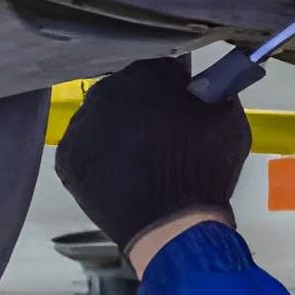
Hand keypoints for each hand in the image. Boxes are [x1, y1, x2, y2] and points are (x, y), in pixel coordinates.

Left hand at [54, 57, 250, 265]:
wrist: (173, 227)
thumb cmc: (204, 171)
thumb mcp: (228, 119)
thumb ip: (214, 90)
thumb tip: (202, 85)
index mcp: (144, 75)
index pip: (161, 66)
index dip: (176, 85)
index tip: (185, 103)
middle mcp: (104, 92)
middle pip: (126, 89)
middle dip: (144, 105)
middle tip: (164, 134)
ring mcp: (80, 127)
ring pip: (101, 117)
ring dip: (119, 129)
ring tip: (143, 158)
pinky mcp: (66, 159)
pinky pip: (85, 147)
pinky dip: (100, 156)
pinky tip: (121, 171)